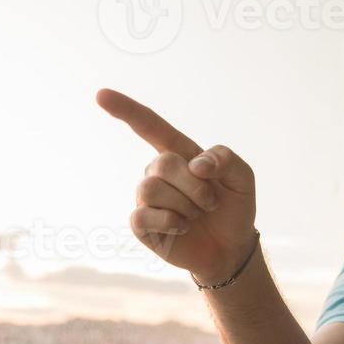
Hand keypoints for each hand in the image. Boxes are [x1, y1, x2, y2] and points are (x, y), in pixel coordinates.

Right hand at [97, 88, 257, 281]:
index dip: (125, 109)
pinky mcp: (141, 224)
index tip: (100, 95)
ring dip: (185, 205)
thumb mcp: (242, 177)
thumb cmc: (234, 207)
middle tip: (211, 202)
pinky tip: (183, 228)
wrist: (231, 248)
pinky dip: (171, 222)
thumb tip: (196, 165)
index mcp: (179, 153)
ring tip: (197, 216)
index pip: (149, 126)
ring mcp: (147, 198)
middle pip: (163, 163)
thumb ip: (225, 159)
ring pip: (151, 188)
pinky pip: (144, 214)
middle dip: (195, 186)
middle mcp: (157, 172)